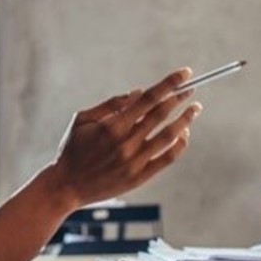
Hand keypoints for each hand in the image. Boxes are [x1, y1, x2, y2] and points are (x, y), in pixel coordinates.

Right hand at [45, 67, 202, 208]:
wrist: (66, 186)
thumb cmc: (72, 149)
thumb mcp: (82, 120)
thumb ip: (111, 104)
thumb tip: (139, 92)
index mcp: (112, 125)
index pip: (148, 98)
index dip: (169, 83)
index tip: (184, 73)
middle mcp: (126, 143)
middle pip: (161, 114)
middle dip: (179, 98)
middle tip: (191, 88)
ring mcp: (134, 161)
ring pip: (169, 135)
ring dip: (185, 119)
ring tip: (194, 109)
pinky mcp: (140, 177)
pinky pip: (167, 158)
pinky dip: (180, 144)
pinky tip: (183, 134)